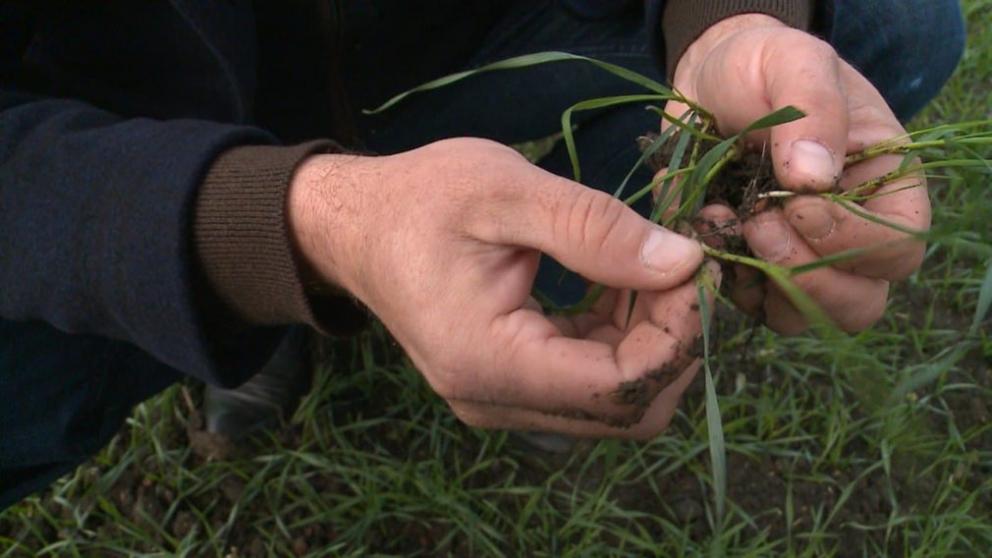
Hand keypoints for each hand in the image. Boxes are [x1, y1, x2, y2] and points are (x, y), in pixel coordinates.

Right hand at [288, 137, 717, 437]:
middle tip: (682, 265)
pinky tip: (622, 282)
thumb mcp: (505, 191)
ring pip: (617, 402)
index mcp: (489, 362)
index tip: (693, 265)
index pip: (620, 389)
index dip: (678, 336)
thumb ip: (594, 227)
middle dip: (674, 342)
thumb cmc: (420, 199)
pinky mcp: (510, 387)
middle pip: (628, 411)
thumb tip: (684, 261)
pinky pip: (590, 383)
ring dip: (653, 339)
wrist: (357, 226)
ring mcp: (503, 402)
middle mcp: (497, 401)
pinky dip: (623, 337)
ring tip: (653, 263)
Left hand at [663, 14, 929, 333]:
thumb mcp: (793, 63)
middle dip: (803, 274)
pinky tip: (699, 226)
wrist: (709, 82)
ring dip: (758, 283)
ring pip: (801, 316)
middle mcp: (850, 235)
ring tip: (718, 219)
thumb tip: (814, 179)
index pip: (894, 249)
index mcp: (886, 187)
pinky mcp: (748, 269)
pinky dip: (720, 279)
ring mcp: (799, 259)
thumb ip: (813, 109)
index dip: (848, 240)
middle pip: (858, 302)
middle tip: (754, 223)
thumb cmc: (764, 67)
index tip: (795, 203)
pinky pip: (744, 305)